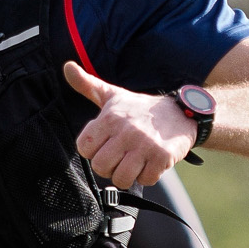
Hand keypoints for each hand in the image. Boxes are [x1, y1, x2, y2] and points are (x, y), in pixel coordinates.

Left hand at [64, 62, 192, 188]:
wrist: (182, 113)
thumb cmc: (140, 109)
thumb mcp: (113, 95)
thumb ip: (87, 85)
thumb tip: (67, 67)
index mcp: (110, 117)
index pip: (84, 148)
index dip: (93, 151)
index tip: (105, 145)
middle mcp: (126, 130)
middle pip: (101, 166)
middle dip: (109, 167)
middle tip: (120, 158)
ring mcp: (145, 145)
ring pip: (121, 178)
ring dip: (127, 176)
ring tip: (134, 163)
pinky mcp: (162, 157)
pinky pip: (145, 180)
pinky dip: (148, 176)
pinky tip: (150, 163)